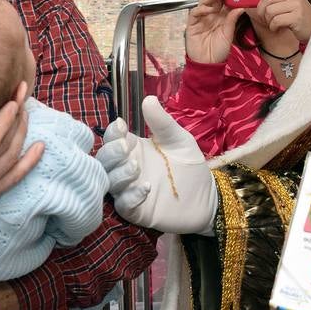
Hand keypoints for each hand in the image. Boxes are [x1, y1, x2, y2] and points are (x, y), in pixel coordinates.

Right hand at [0, 76, 42, 258]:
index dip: (7, 115)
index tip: (14, 94)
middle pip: (6, 144)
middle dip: (18, 117)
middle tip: (22, 93)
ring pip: (11, 159)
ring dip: (22, 134)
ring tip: (25, 112)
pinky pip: (12, 180)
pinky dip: (28, 163)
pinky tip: (39, 148)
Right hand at [98, 96, 217, 234]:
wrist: (206, 196)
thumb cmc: (189, 164)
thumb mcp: (178, 139)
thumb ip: (162, 122)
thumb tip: (148, 98)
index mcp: (133, 148)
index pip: (112, 138)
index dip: (112, 132)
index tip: (121, 126)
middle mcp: (126, 168)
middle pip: (103, 160)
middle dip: (110, 152)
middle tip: (125, 148)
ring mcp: (129, 190)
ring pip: (109, 182)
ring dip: (119, 173)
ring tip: (137, 167)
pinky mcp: (137, 211)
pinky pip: (124, 205)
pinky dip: (131, 196)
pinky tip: (146, 188)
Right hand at [185, 0, 244, 63]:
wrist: (207, 64)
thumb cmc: (219, 50)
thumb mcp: (228, 34)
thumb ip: (232, 20)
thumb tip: (241, 7)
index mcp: (221, 17)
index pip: (224, 1)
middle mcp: (211, 15)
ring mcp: (201, 19)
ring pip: (204, 2)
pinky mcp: (193, 24)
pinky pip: (195, 13)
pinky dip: (201, 9)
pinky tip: (208, 9)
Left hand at [251, 0, 310, 43]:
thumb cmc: (296, 19)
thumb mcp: (288, 5)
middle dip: (262, 13)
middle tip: (267, 19)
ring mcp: (296, 4)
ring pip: (269, 11)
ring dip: (269, 21)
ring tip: (276, 24)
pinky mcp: (297, 16)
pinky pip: (275, 20)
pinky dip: (274, 27)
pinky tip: (280, 28)